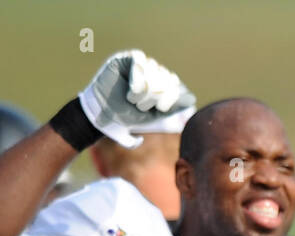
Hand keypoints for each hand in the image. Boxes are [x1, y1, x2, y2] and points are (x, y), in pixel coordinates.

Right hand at [79, 50, 193, 147]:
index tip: (161, 109)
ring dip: (144, 92)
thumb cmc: (126, 118)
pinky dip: (138, 81)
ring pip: (155, 73)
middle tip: (142, 106)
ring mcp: (144, 65)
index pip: (179, 88)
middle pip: (169, 80)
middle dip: (156, 98)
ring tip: (133, 100)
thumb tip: (191, 102)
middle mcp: (157, 75)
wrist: (102, 114)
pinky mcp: (129, 58)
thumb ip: (172, 112)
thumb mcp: (152, 118)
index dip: (172, 98)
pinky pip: (141, 62)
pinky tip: (132, 91)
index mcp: (165, 89)